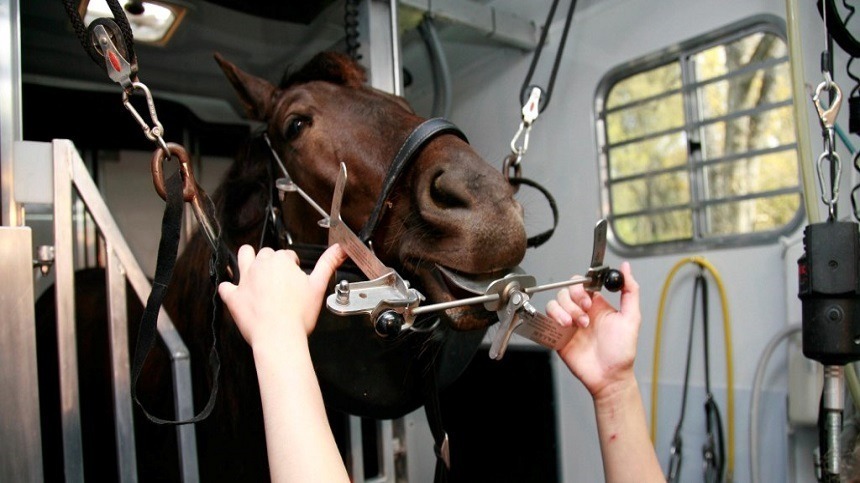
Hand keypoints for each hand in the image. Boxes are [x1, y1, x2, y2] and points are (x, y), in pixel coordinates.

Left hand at [218, 244, 346, 349]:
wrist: (278, 335)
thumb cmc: (298, 314)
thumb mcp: (318, 286)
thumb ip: (328, 264)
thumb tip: (339, 249)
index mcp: (281, 261)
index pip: (287, 255)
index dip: (292, 265)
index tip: (295, 275)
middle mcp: (261, 265)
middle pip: (266, 254)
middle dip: (272, 262)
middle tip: (279, 278)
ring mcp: (245, 279)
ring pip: (242, 257)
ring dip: (247, 258)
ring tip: (254, 269)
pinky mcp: (234, 296)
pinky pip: (225, 286)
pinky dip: (228, 288)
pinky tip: (234, 291)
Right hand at [545, 262, 640, 398]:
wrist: (609, 377)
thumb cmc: (621, 353)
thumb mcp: (631, 318)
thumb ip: (630, 291)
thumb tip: (626, 269)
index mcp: (597, 305)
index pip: (583, 284)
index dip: (582, 287)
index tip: (589, 298)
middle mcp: (582, 311)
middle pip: (567, 291)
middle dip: (573, 300)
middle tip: (584, 314)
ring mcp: (569, 322)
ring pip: (556, 302)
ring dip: (565, 309)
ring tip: (576, 324)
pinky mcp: (558, 334)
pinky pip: (548, 317)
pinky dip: (554, 317)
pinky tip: (566, 326)